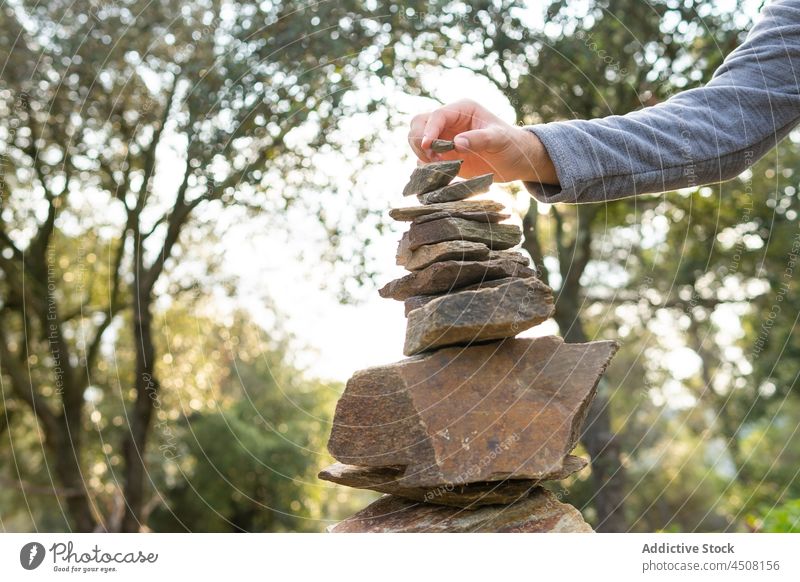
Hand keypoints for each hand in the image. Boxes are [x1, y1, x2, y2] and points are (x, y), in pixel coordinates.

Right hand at [407, 99, 557, 183]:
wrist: (514, 162)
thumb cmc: (511, 144)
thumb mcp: (499, 140)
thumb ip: (479, 139)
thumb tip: (457, 143)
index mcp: (462, 109)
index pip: (437, 115)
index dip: (429, 130)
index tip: (427, 146)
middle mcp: (449, 122)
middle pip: (419, 123)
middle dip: (419, 140)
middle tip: (432, 158)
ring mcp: (443, 138)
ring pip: (416, 140)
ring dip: (421, 153)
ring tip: (439, 164)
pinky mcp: (442, 156)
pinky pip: (423, 158)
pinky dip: (424, 166)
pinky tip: (438, 172)